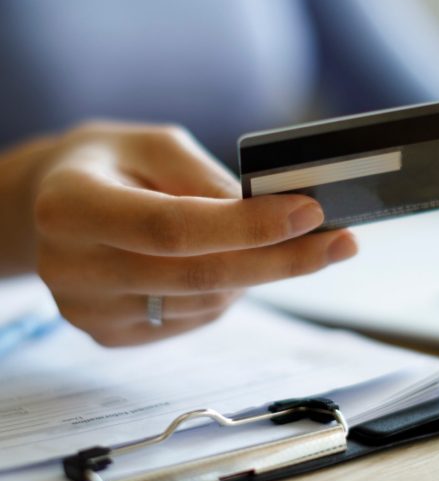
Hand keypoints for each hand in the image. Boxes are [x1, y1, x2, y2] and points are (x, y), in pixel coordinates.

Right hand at [32, 121, 356, 345]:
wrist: (55, 204)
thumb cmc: (112, 164)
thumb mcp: (155, 145)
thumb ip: (207, 181)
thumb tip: (269, 215)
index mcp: (73, 205)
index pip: (173, 228)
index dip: (248, 227)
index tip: (311, 213)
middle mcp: (73, 267)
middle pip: (199, 277)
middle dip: (281, 261)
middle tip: (341, 244)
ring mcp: (90, 311)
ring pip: (205, 301)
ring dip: (258, 273)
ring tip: (277, 240)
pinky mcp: (110, 334)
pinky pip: (194, 319)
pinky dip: (228, 291)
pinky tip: (231, 263)